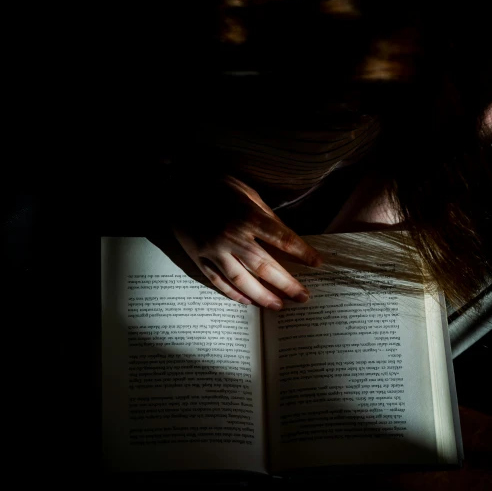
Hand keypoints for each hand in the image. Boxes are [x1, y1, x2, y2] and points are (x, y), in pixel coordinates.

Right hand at [169, 174, 322, 308]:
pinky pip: (218, 281)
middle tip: (304, 297)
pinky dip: (233, 294)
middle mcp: (232, 237)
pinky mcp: (198, 258)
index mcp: (247, 216)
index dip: (302, 253)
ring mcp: (213, 250)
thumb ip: (264, 214)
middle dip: (288, 283)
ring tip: (278, 306)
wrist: (174, 187)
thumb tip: (284, 237)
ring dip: (263, 296)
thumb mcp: (244, 191)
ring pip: (242, 280)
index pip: (283, 239)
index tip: (317, 263)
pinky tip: (247, 302)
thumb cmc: (212, 184)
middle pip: (266, 266)